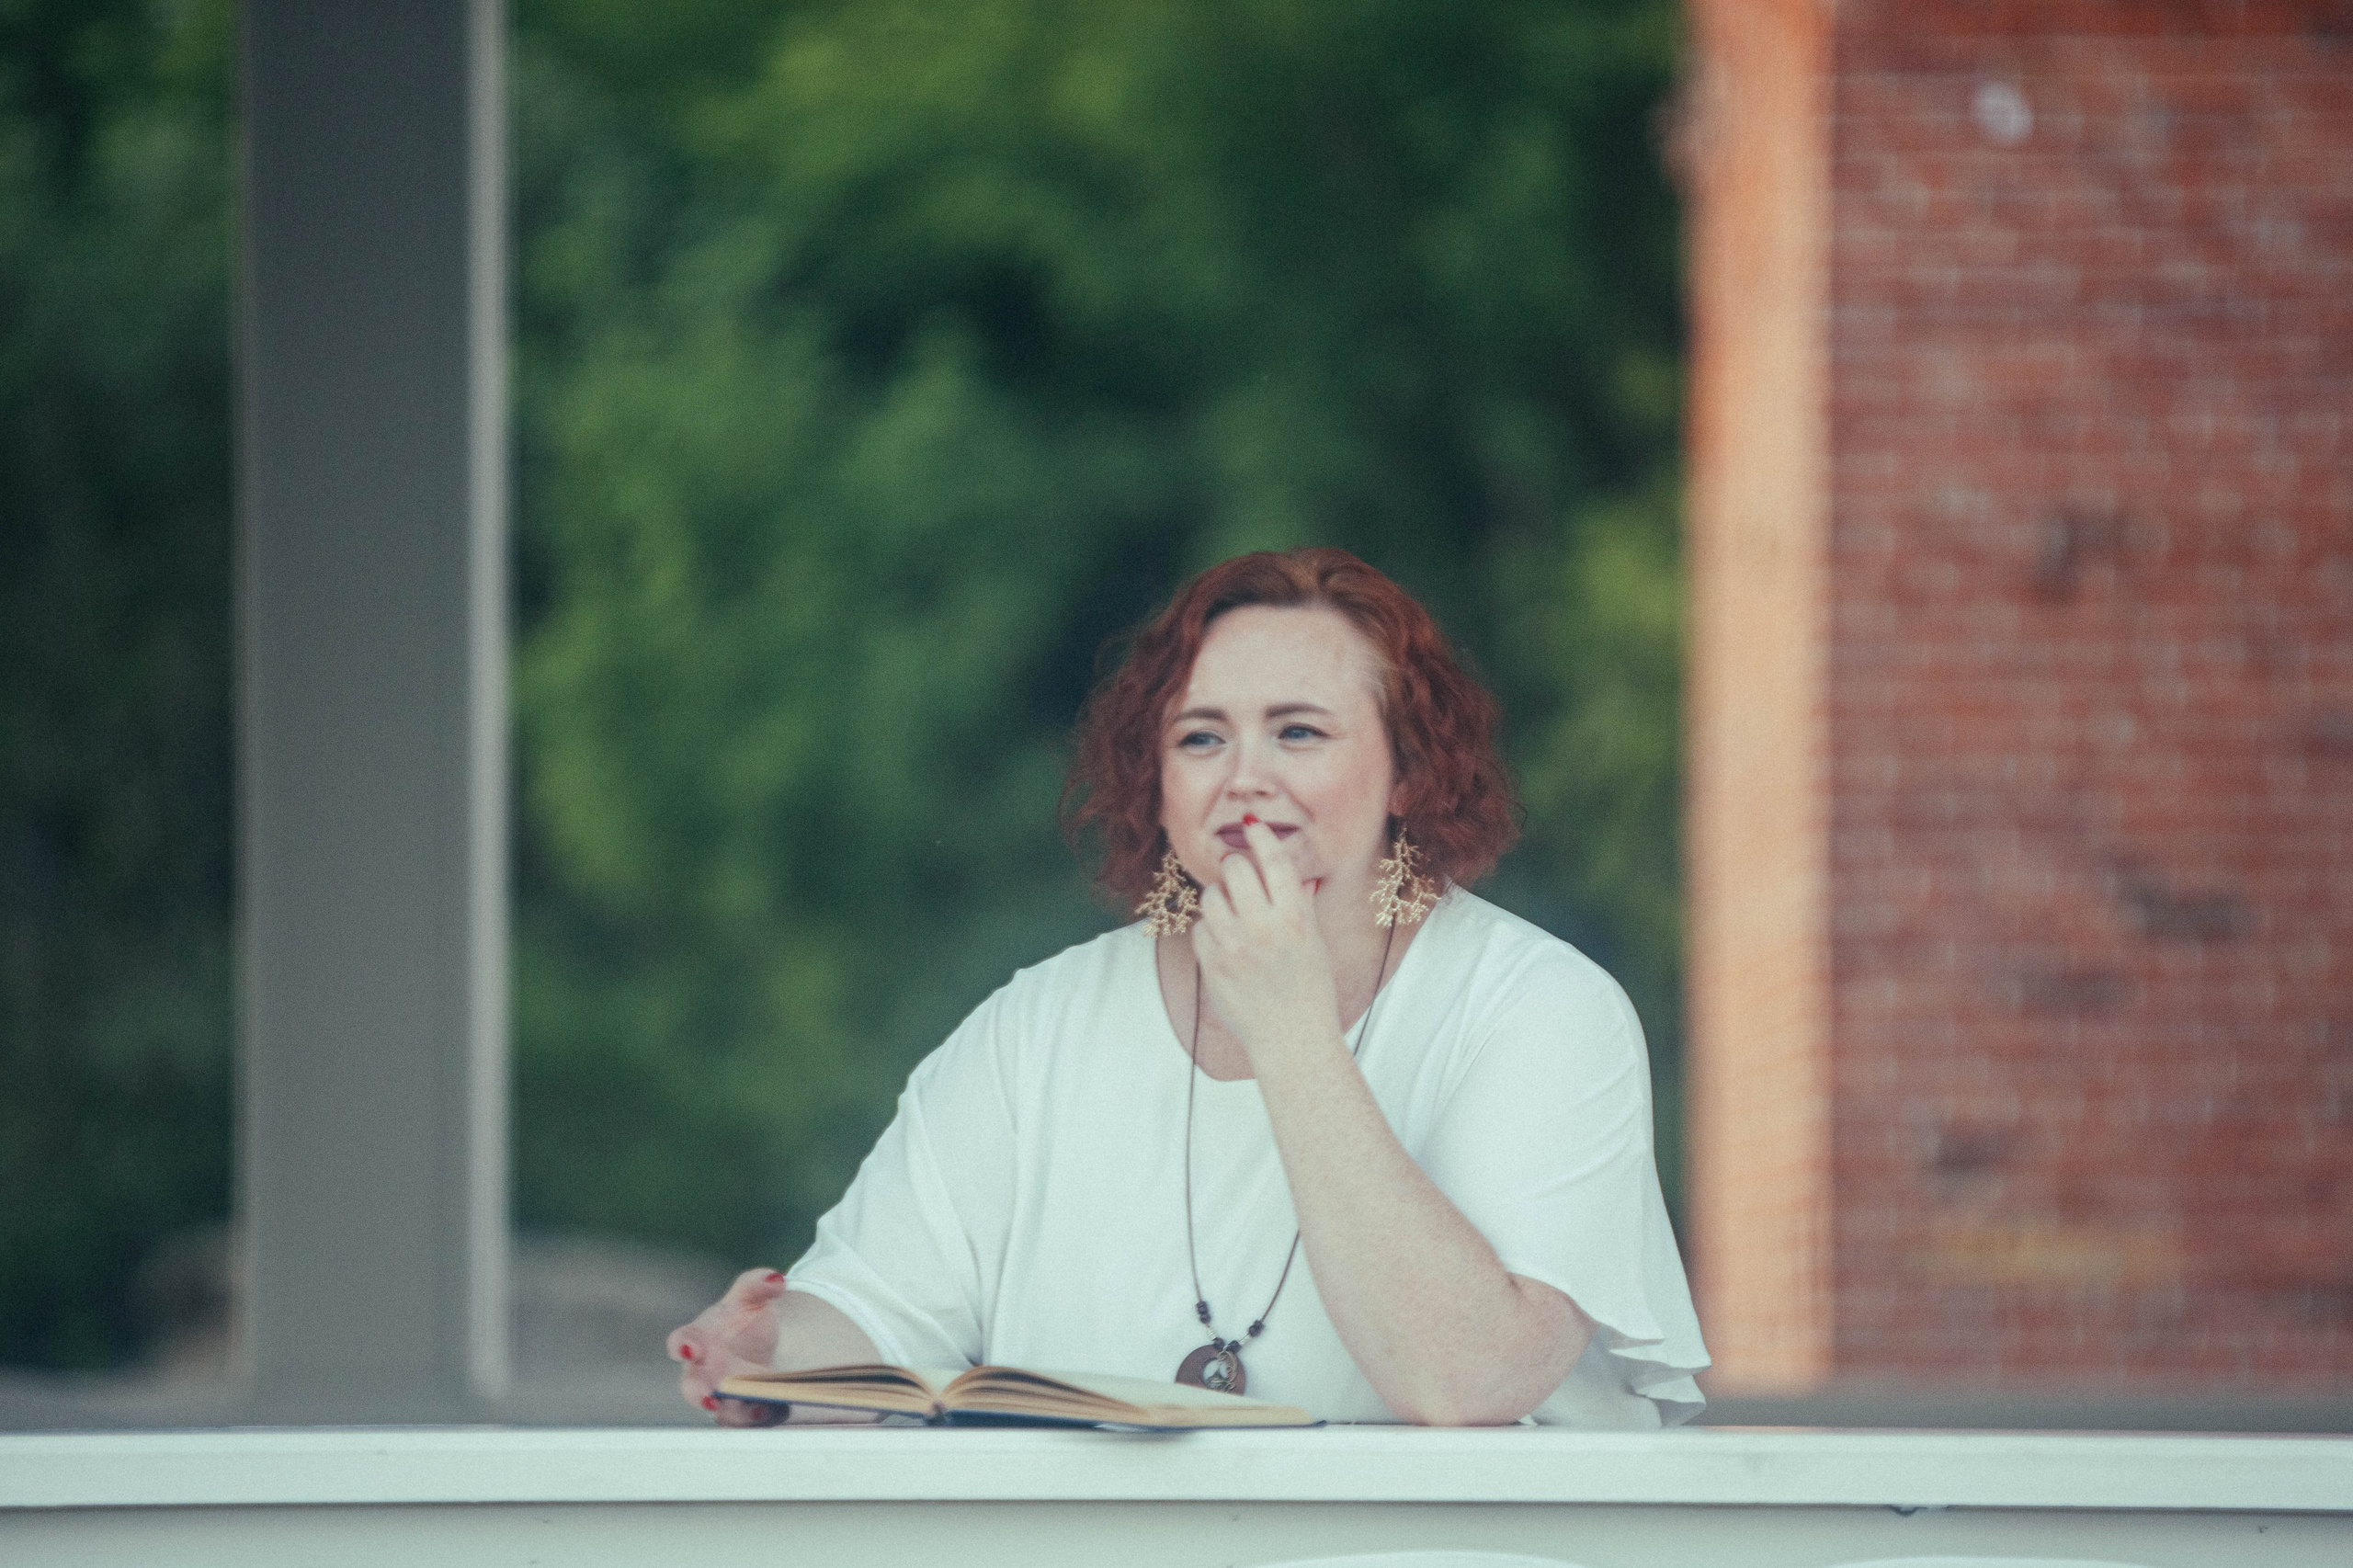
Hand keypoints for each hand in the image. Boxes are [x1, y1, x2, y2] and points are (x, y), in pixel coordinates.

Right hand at [668, 1267, 789, 1425]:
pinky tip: (766, 1410)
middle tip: (708, 1397)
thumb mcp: (751, 1296)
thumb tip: (776, 1280)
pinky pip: (740, 1419)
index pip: (682, 1341)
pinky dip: (751, 1418)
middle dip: (698, 1391)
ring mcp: (718, 1392)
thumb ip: (759, 1284)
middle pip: (691, 1384)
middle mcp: (701, 1369)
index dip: (682, 1345)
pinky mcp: (737, 1408)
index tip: (688, 1348)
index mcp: (698, 1337)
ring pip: (717, 1407)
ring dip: (729, 1410)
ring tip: (748, 1407)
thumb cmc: (742, 1317)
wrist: (758, 1341)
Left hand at [1192, 816, 1342, 1066]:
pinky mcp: (1212, 965)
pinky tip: (1226, 946)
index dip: (1260, 836)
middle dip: (1235, 869)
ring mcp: (1235, 947)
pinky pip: (1199, 928)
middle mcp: (1264, 928)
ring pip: (1211, 896)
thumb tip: (1298, 875)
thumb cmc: (1309, 990)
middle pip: (1235, 869)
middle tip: (1239, 878)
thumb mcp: (1314, 943)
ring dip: (1220, 899)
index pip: (1274, 860)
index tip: (1251, 825)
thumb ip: (1301, 905)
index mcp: (1295, 918)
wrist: (1292, 1040)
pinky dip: (1210, 931)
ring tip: (1233, 917)